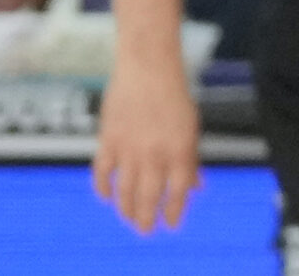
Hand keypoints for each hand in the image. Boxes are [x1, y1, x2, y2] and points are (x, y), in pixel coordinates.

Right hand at [93, 56, 200, 233]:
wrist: (148, 67)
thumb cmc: (174, 95)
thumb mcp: (191, 127)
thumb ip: (191, 159)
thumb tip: (197, 186)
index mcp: (180, 149)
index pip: (177, 192)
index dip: (174, 211)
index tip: (171, 225)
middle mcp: (155, 153)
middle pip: (148, 197)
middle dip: (146, 218)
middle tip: (145, 230)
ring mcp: (129, 148)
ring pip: (124, 191)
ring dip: (126, 210)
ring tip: (129, 219)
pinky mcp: (108, 140)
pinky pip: (102, 173)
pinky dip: (102, 188)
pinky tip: (106, 197)